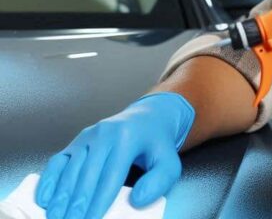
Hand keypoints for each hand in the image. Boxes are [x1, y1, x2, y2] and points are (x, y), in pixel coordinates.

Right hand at [36, 93, 194, 218]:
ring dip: (61, 197)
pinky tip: (46, 198)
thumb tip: (136, 200)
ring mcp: (88, 136)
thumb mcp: (170, 162)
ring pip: (70, 169)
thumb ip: (158, 182)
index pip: (110, 176)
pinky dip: (50, 180)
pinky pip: (59, 161)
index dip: (99, 201)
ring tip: (56, 217)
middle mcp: (104, 134)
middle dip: (76, 204)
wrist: (147, 118)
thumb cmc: (157, 145)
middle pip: (87, 175)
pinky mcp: (77, 141)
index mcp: (128, 138)